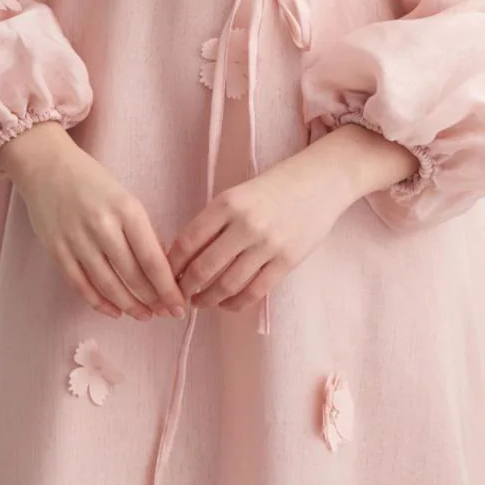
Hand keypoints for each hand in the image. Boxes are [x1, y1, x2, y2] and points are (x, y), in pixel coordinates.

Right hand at [1, 125, 186, 323]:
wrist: (46, 166)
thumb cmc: (92, 181)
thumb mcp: (125, 198)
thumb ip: (142, 231)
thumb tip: (161, 269)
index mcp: (126, 209)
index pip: (152, 259)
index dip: (167, 289)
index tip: (179, 307)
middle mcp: (102, 226)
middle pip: (133, 276)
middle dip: (152, 300)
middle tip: (165, 313)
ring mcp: (77, 240)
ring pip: (108, 285)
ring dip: (129, 306)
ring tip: (143, 315)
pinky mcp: (56, 250)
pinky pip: (80, 286)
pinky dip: (99, 303)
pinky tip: (114, 311)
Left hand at [164, 150, 353, 313]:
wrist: (320, 181)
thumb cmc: (273, 187)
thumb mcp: (238, 194)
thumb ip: (214, 222)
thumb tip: (184, 257)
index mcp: (227, 203)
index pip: (187, 241)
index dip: (171, 265)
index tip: (164, 275)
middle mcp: (245, 224)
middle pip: (203, 268)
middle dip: (185, 288)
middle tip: (178, 295)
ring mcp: (268, 244)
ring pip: (227, 285)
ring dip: (207, 299)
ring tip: (200, 301)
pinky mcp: (287, 261)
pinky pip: (255, 292)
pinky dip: (235, 304)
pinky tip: (226, 303)